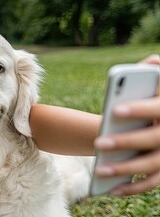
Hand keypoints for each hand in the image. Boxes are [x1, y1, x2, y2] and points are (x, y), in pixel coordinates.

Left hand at [94, 54, 159, 195]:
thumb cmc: (154, 97)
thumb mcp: (158, 82)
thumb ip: (153, 71)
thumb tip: (150, 62)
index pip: (157, 108)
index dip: (139, 109)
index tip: (115, 110)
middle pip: (153, 139)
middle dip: (126, 142)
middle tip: (99, 143)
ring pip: (151, 165)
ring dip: (125, 170)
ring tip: (99, 170)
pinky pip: (152, 183)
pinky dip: (133, 189)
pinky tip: (111, 190)